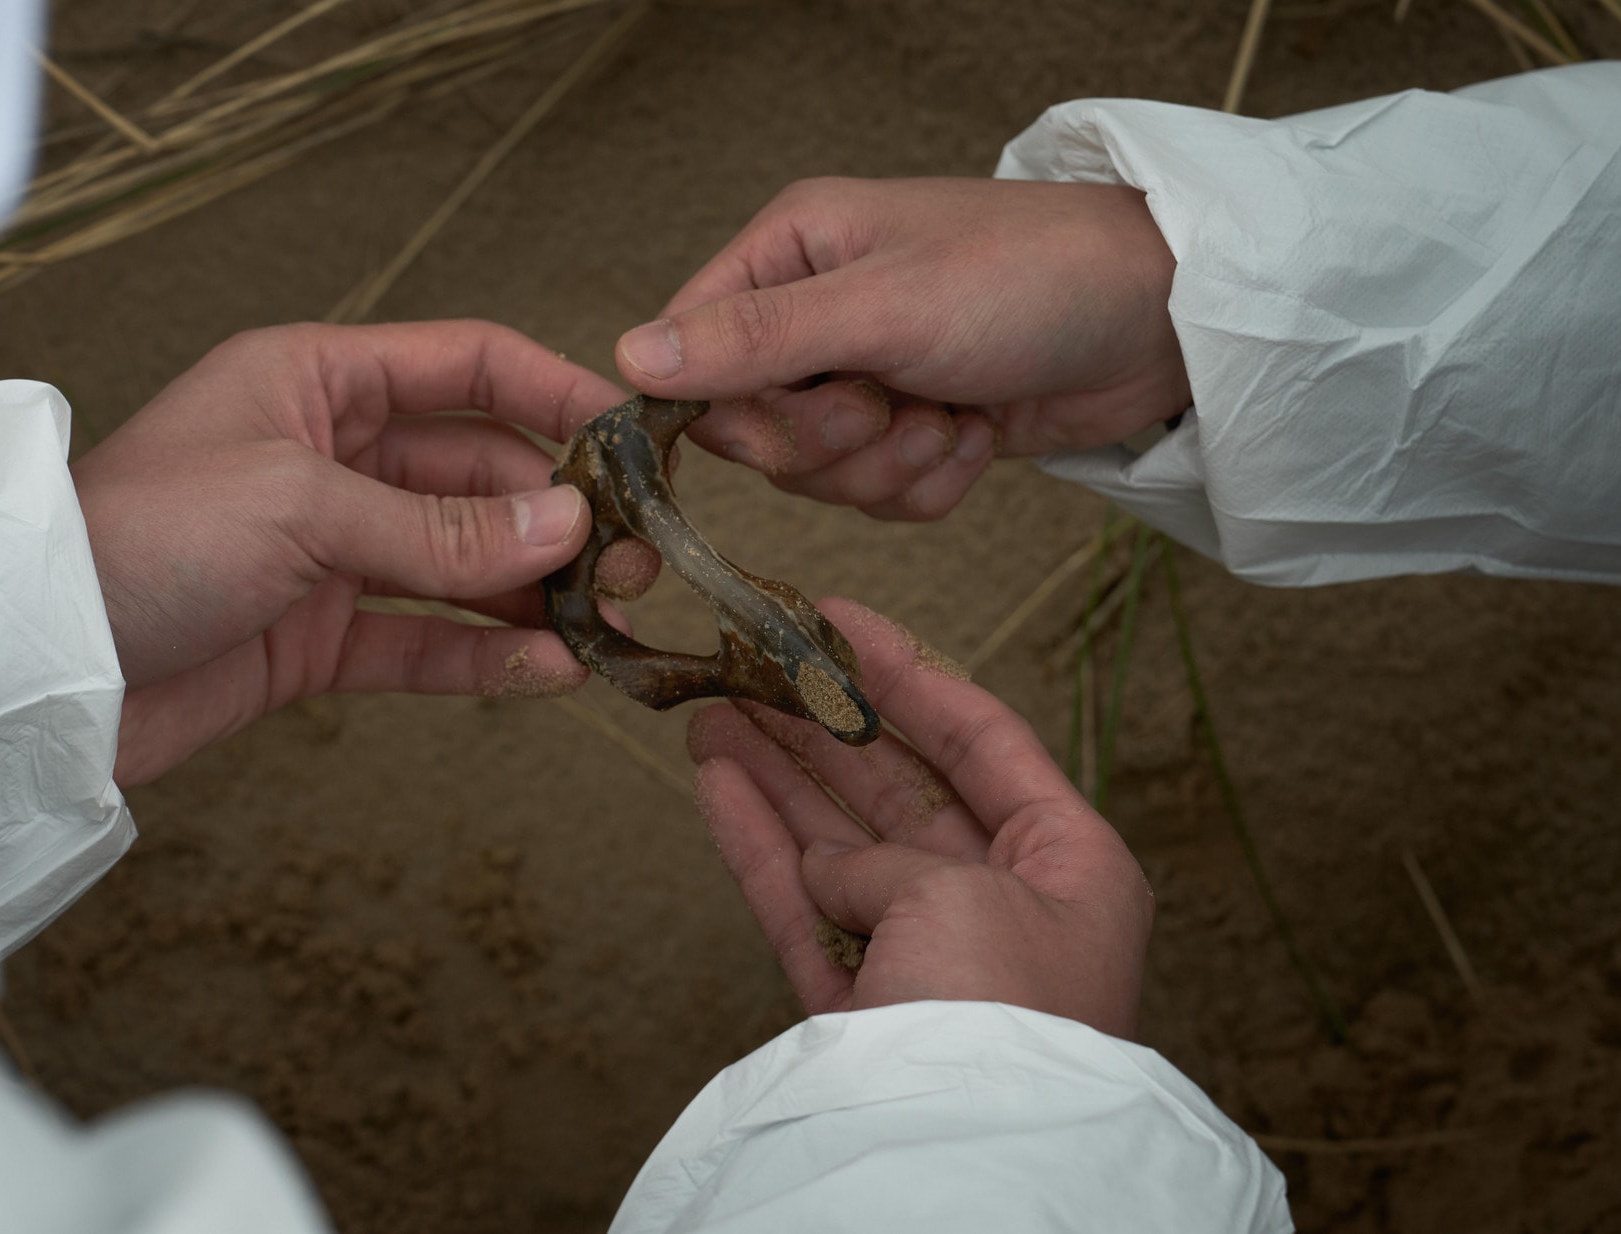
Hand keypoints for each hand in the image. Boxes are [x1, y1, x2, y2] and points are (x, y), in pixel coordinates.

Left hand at [72, 320, 626, 786]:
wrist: (37, 666)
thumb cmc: (141, 538)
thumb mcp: (299, 507)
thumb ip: (439, 527)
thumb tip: (569, 526)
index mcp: (316, 382)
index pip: (465, 366)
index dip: (553, 393)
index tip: (632, 435)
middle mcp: (330, 458)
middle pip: (477, 475)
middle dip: (556, 515)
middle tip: (633, 559)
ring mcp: (327, 552)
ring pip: (460, 564)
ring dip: (533, 592)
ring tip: (608, 621)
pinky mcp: (315, 638)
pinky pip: (421, 640)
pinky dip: (483, 656)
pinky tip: (545, 673)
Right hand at [617, 177, 1187, 520]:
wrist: (1163, 320)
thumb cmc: (1029, 277)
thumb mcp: (883, 306)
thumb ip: (757, 340)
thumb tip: (630, 359)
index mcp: (787, 256)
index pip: (692, 357)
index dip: (730, 412)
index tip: (792, 416)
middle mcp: (814, 316)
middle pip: (754, 435)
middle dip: (831, 444)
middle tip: (894, 405)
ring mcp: (866, 378)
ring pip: (819, 477)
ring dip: (891, 467)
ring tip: (952, 415)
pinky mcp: (915, 430)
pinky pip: (881, 497)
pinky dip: (930, 484)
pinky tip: (978, 436)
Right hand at [686, 598, 1152, 1036]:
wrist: (962, 1162)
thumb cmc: (1001, 1016)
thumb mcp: (959, 892)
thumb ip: (889, 857)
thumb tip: (835, 872)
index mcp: (1069, 867)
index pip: (984, 741)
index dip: (908, 674)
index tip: (839, 618)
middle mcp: (1002, 908)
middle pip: (900, 789)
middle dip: (826, 724)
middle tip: (759, 664)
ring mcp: (925, 963)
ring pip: (840, 846)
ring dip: (778, 775)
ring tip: (715, 709)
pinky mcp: (861, 1014)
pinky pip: (804, 910)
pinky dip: (761, 847)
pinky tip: (716, 782)